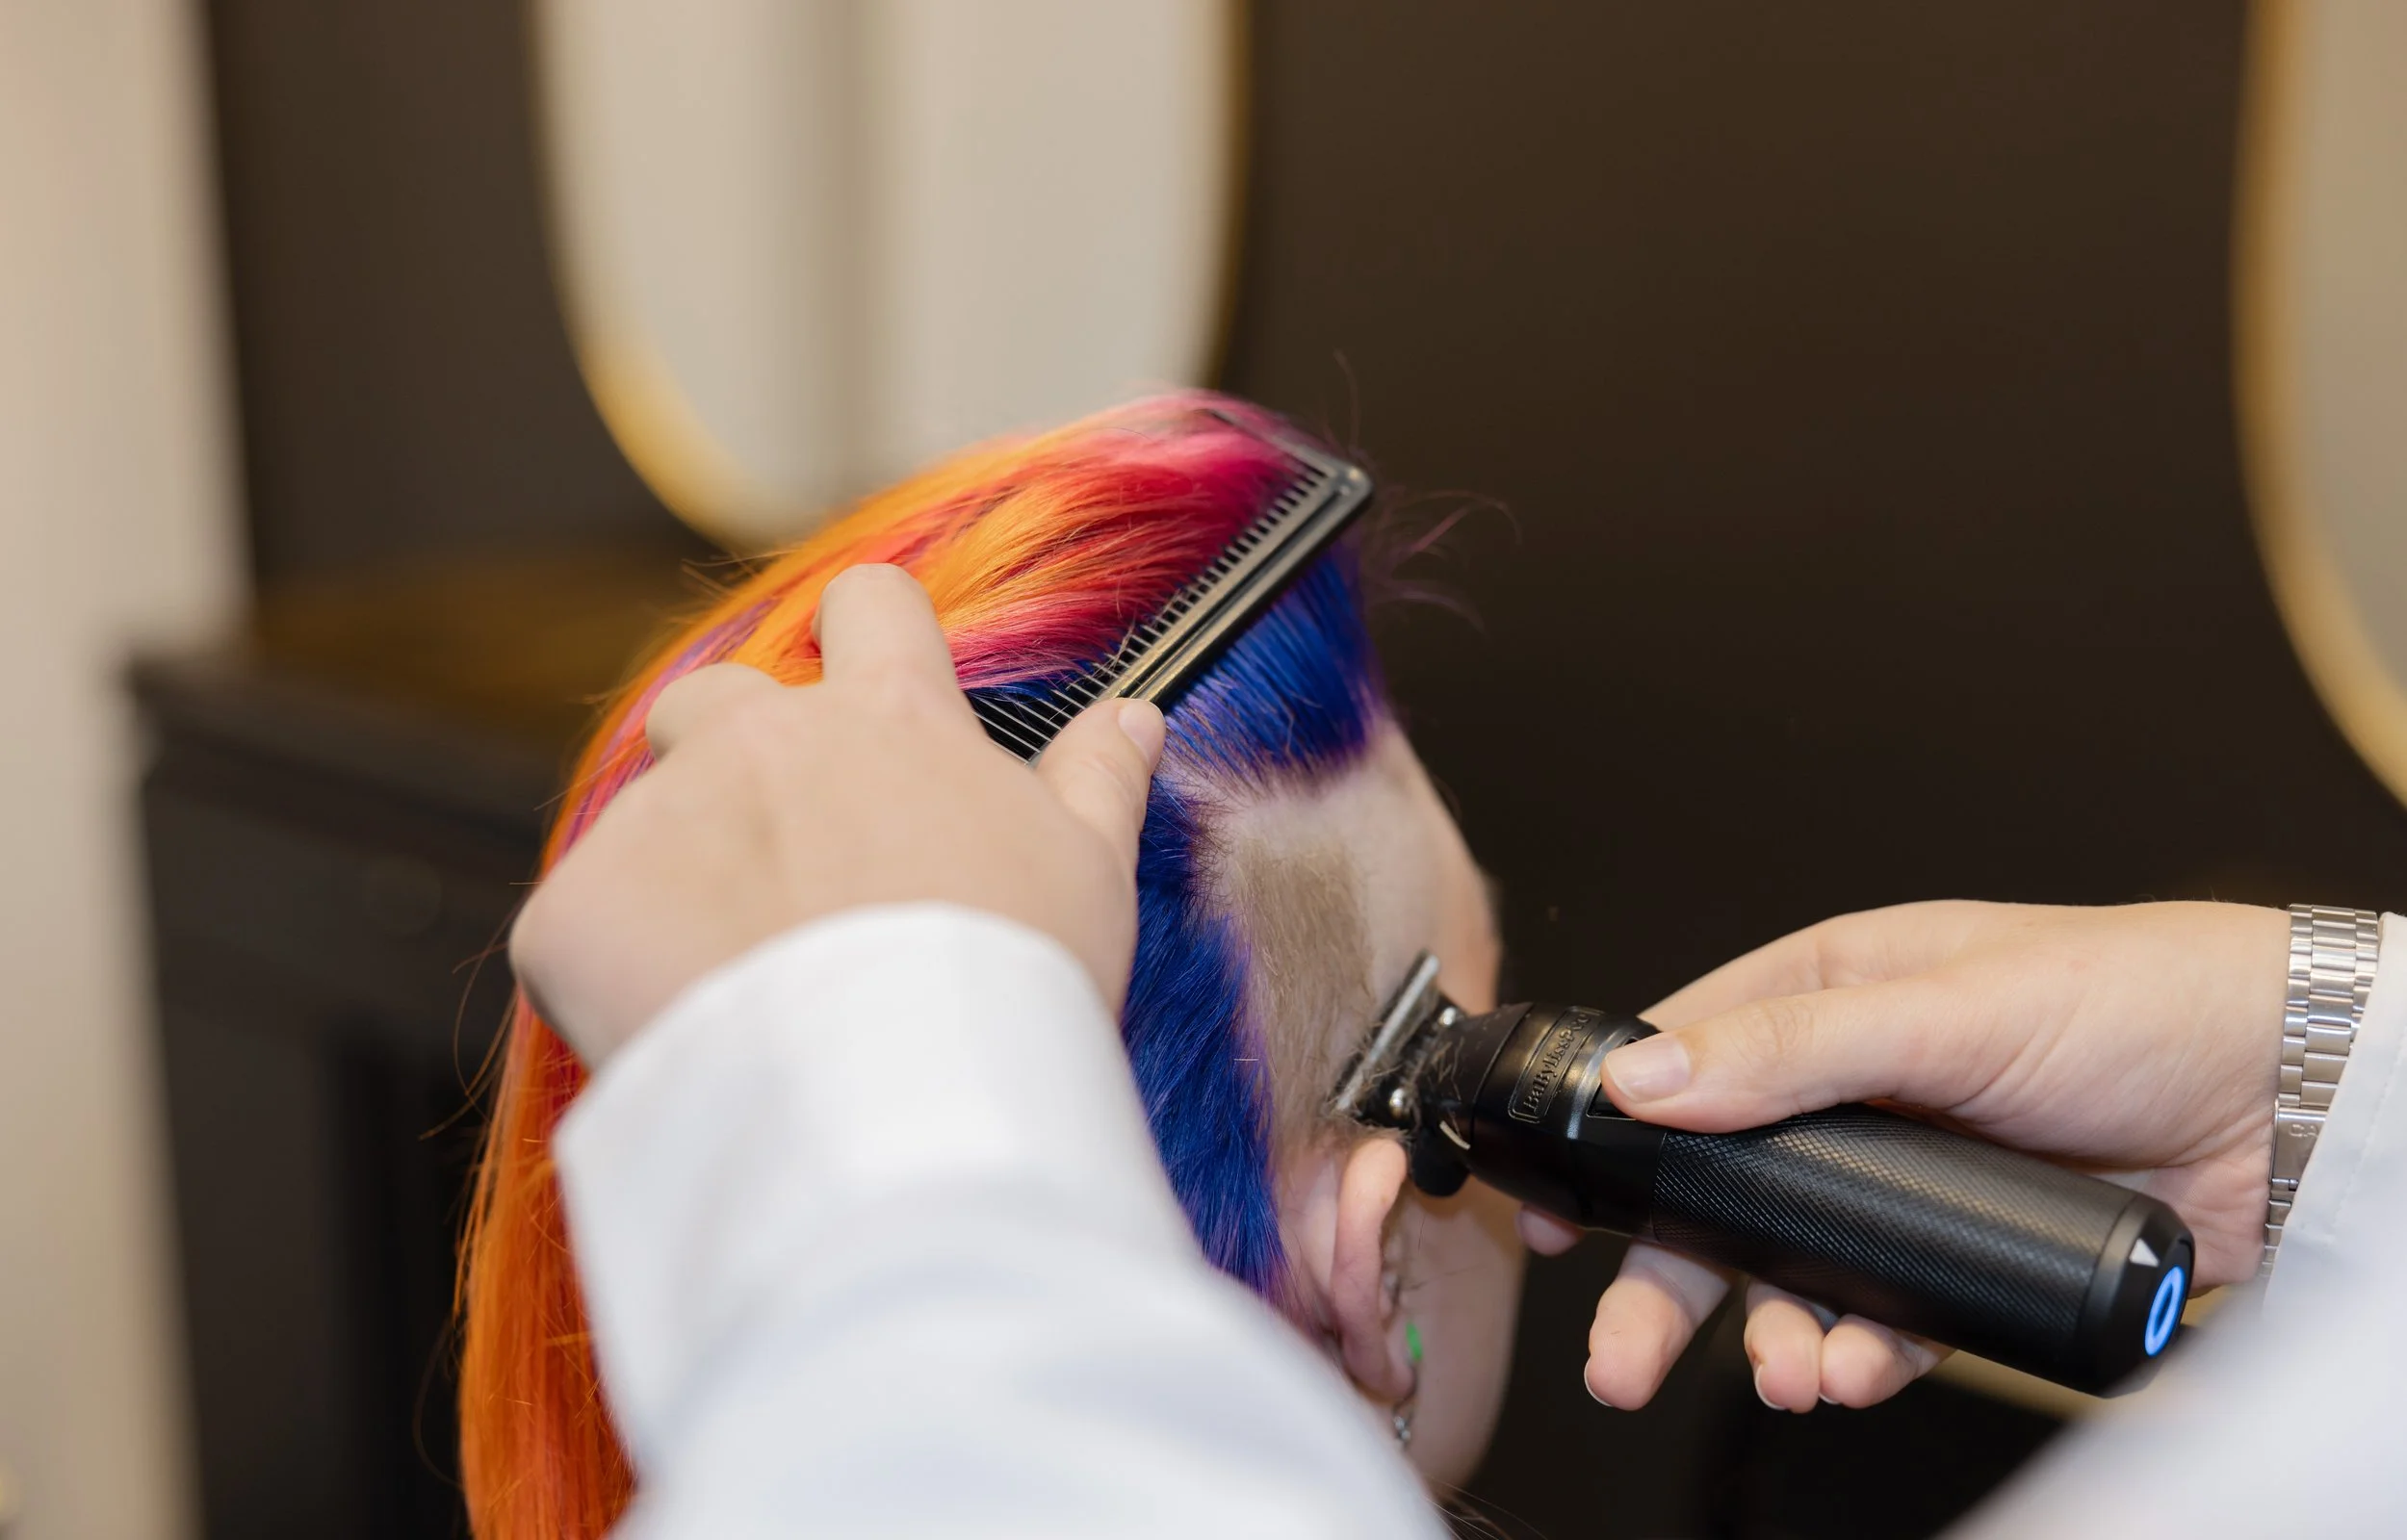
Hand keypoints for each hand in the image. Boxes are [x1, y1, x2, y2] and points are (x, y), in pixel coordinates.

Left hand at [510, 563, 1165, 1064]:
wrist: (887, 1107)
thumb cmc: (1010, 986)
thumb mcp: (1088, 873)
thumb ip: (1099, 779)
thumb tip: (1132, 716)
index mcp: (889, 718)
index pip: (869, 604)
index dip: (867, 637)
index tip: (868, 691)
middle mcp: (761, 739)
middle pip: (719, 693)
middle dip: (735, 753)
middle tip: (787, 864)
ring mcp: (658, 817)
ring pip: (642, 809)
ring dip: (676, 863)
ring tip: (736, 972)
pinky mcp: (574, 910)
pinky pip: (577, 921)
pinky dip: (612, 969)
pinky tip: (682, 1033)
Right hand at [1528, 900, 2286, 1412]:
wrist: (2289, 1100)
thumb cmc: (2139, 997)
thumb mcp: (1946, 1009)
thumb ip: (1790, 1048)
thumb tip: (1643, 1076)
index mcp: (1832, 987)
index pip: (1683, 1057)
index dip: (1613, 1135)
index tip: (1557, 1209)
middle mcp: (1857, 1084)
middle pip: (1720, 1191)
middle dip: (1668, 1280)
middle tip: (1624, 1357)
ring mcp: (1908, 1173)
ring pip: (1793, 1267)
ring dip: (1773, 1331)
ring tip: (1789, 1373)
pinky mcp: (1962, 1250)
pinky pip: (1879, 1313)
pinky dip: (1858, 1352)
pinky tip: (1858, 1370)